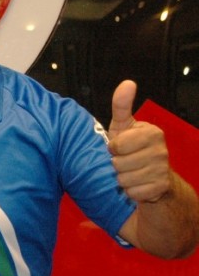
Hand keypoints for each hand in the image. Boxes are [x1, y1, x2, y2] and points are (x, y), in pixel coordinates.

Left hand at [107, 80, 171, 202]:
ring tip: (132, 174)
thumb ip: (121, 106)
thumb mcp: (123, 128)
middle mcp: (161, 150)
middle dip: (117, 166)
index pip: (116, 145)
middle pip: (118, 164)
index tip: (120, 148)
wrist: (154, 181)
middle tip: (126, 163)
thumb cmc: (132, 151)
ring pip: (123, 179)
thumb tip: (128, 82)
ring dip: (122, 180)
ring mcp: (162, 170)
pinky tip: (138, 186)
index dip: (113, 149)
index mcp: (152, 133)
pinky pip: (132, 192)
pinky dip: (131, 192)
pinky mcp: (161, 188)